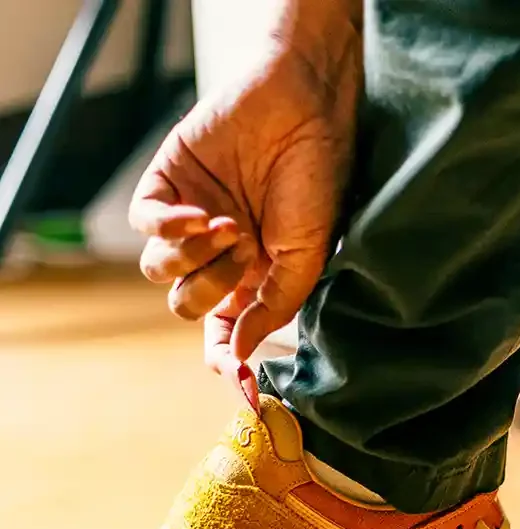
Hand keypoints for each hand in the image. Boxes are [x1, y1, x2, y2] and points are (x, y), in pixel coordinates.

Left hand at [129, 35, 359, 375]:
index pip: (224, 329)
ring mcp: (189, 219)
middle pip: (185, 304)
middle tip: (248, 250)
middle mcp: (216, 254)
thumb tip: (242, 355)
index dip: (225, 354)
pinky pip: (146, 223)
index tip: (236, 371)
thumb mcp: (307, 259)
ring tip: (230, 225)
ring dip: (194, 256)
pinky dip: (169, 227)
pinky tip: (201, 214)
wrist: (304, 110)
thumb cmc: (317, 183)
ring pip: (159, 269)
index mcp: (252, 278)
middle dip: (213, 287)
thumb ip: (273, 309)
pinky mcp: (167, 183)